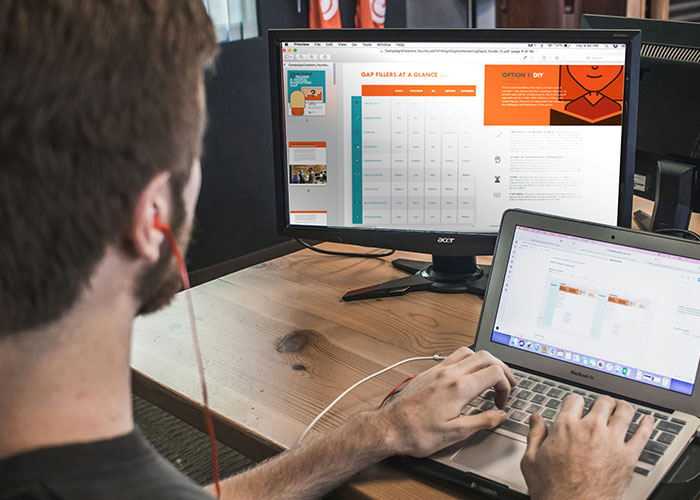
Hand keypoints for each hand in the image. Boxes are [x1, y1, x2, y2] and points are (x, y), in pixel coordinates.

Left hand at [376, 347, 516, 456]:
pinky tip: (468, 375)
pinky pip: (453, 356)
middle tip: (508, 384)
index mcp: (459, 387)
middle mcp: (448, 373)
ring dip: (484, 361)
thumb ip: (482, 421)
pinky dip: (467, 361)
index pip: (494, 372)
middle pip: (485, 356)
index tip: (501, 402)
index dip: (506, 386)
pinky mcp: (429, 372)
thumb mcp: (455, 433)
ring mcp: (437, 370)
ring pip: (468, 351)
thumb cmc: (417, 433)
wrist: (390, 427)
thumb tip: (500, 415)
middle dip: (502, 368)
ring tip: (490, 376)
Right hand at [521, 394, 653, 499]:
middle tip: (601, 406)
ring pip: (624, 411)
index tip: (576, 407)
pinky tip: (647, 421)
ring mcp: (612, 441)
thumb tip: (535, 419)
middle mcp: (590, 429)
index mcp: (565, 427)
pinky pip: (643, 434)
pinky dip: (647, 424)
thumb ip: (534, 435)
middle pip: (602, 402)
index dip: (574, 402)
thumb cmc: (553, 490)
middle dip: (601, 402)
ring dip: (622, 408)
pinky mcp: (628, 457)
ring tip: (621, 409)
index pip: (574, 399)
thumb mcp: (531, 460)